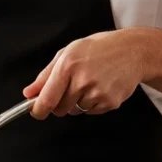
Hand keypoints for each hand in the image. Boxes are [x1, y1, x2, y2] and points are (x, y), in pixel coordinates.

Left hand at [22, 29, 146, 118]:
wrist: (132, 51)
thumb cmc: (98, 49)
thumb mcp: (67, 53)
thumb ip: (45, 75)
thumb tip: (29, 93)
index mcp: (67, 66)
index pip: (47, 98)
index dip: (38, 109)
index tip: (36, 112)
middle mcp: (82, 81)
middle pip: (60, 109)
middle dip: (59, 102)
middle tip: (70, 86)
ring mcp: (97, 93)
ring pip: (75, 110)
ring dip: (77, 102)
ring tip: (89, 82)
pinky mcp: (110, 103)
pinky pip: (91, 112)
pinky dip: (92, 104)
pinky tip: (100, 87)